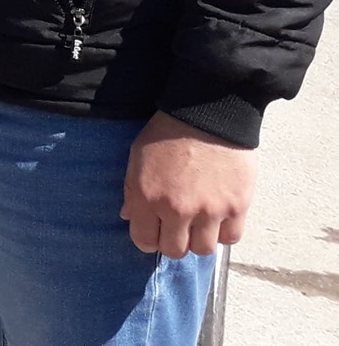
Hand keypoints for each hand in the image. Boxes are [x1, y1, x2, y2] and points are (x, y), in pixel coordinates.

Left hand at [121, 111, 256, 257]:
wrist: (207, 114)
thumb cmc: (167, 133)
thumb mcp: (137, 158)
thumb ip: (133, 191)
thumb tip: (129, 217)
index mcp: (147, 197)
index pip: (144, 241)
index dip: (148, 238)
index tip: (154, 230)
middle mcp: (177, 210)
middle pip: (175, 251)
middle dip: (173, 241)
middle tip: (177, 227)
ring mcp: (209, 211)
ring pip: (203, 250)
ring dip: (199, 238)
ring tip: (199, 221)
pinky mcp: (236, 207)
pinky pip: (230, 238)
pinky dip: (224, 232)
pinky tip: (218, 216)